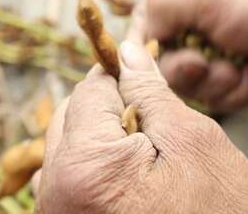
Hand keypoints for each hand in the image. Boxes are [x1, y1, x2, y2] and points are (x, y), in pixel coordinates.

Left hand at [34, 41, 247, 213]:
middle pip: (70, 117)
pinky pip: (69, 178)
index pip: (89, 91)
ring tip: (146, 156)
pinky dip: (97, 165)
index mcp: (84, 168)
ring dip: (103, 137)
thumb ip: (151, 93)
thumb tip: (128, 53)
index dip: (123, 80)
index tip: (146, 85)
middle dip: (109, 110)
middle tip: (153, 128)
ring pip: (68, 146)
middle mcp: (54, 195)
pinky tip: (132, 178)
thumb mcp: (193, 142)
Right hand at [131, 0, 247, 109]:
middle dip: (189, 71)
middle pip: (163, 68)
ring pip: (192, 89)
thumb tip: (136, 37)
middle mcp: (193, 29)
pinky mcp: (232, 79)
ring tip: (243, 65)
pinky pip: (220, 99)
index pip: (142, 29)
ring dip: (220, 82)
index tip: (150, 67)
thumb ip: (161, 9)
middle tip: (208, 64)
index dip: (142, 53)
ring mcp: (213, 56)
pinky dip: (240, 89)